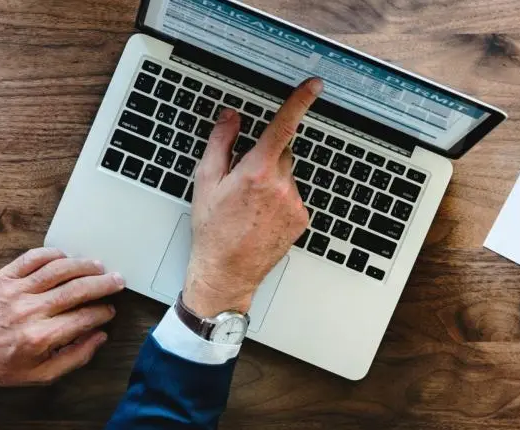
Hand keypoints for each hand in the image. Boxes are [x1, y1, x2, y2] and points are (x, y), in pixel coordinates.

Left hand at [0, 247, 122, 387]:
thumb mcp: (39, 375)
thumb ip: (74, 358)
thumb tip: (99, 338)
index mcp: (41, 337)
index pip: (84, 317)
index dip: (103, 312)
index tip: (109, 310)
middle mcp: (30, 311)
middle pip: (77, 289)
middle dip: (103, 284)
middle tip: (117, 281)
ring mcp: (15, 291)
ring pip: (58, 269)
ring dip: (83, 265)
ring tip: (98, 265)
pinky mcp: (2, 278)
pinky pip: (32, 258)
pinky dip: (52, 254)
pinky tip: (65, 257)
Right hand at [183, 77, 322, 316]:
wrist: (226, 271)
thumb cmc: (212, 230)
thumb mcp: (206, 181)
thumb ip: (221, 143)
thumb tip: (231, 118)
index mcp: (256, 172)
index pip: (283, 127)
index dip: (299, 102)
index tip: (313, 86)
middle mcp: (280, 185)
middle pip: (282, 152)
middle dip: (265, 158)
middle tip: (242, 182)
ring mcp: (294, 203)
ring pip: (287, 176)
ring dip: (272, 181)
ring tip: (249, 206)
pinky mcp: (301, 218)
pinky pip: (293, 196)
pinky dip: (280, 200)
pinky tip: (260, 217)